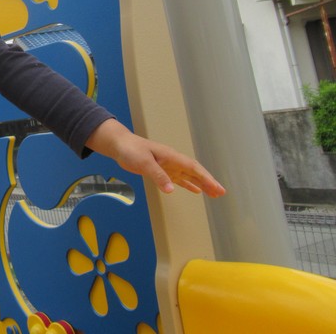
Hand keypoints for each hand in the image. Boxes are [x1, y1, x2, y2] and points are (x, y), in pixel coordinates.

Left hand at [86, 119, 225, 196]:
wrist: (119, 145)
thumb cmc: (131, 150)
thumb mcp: (144, 163)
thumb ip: (158, 176)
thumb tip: (171, 190)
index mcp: (171, 156)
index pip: (193, 168)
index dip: (207, 178)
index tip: (218, 188)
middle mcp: (172, 161)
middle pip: (195, 172)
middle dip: (208, 182)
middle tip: (221, 194)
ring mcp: (167, 165)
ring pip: (189, 176)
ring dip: (201, 185)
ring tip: (213, 194)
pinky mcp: (160, 170)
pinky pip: (178, 179)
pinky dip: (188, 184)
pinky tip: (195, 191)